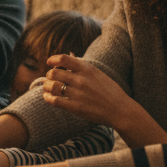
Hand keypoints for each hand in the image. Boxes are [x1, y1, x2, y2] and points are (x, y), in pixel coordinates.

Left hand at [42, 54, 166, 147]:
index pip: (63, 59)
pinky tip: (48, 97)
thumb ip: (82, 67)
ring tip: (48, 88)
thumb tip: (68, 57)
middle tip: (51, 79)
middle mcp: (81, 80)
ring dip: (46, 86)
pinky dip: (47, 97)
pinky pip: (54, 100)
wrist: (120, 110)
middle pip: (53, 72)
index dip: (53, 59)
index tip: (49, 62)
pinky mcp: (75, 107)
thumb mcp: (98, 74)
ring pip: (51, 86)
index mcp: (87, 69)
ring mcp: (77, 93)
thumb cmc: (109, 91)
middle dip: (49, 75)